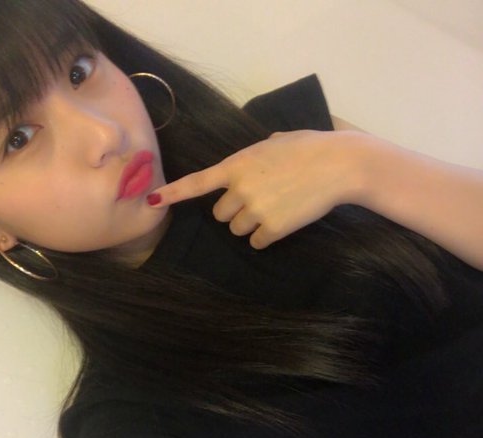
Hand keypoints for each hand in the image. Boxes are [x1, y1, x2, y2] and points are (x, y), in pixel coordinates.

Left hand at [147, 130, 367, 248]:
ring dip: (250, 224)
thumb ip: (255, 155)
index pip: (197, 183)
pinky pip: (257, 242)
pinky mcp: (273, 228)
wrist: (338, 165)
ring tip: (276, 207)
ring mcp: (256, 210)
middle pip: (220, 215)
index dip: (173, 194)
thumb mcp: (275, 142)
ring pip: (237, 230)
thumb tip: (256, 161)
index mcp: (237, 164)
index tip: (152, 201)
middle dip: (234, 211)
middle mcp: (240, 188)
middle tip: (259, 200)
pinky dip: (267, 236)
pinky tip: (284, 220)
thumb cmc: (310, 147)